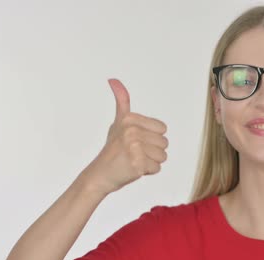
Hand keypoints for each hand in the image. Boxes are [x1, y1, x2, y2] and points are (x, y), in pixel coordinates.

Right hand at [79, 78, 167, 194]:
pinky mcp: (137, 163)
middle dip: (152, 152)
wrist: (99, 175)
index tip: (135, 141)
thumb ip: (121, 101)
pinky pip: (157, 168)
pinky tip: (133, 169)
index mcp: (130, 119)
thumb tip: (114, 80)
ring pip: (163, 156)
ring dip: (151, 162)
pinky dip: (147, 172)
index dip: (152, 138)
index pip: (162, 128)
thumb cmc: (112, 150)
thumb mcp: (118, 122)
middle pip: (164, 143)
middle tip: (134, 153)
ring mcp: (133, 147)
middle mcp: (131, 130)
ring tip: (134, 161)